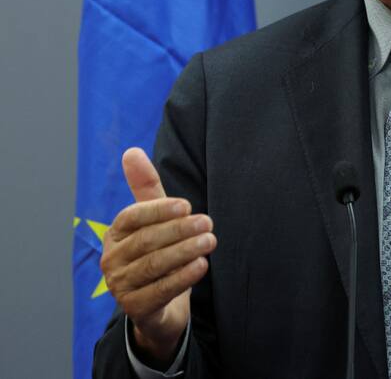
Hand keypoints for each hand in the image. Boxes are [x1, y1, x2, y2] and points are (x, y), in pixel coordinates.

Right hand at [100, 147, 215, 363]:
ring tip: (210, 241)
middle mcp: (112, 260)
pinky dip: (182, 277)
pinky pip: (160, 291)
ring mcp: (121, 286)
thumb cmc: (157, 252)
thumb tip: (132, 151)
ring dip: (184, 251)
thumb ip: (147, 188)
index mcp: (115, 234)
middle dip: (179, 230)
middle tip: (208, 222)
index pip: (131, 217)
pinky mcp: (135, 308)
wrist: (159, 304)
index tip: (186, 205)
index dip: (157, 210)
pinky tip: (202, 265)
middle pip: (146, 241)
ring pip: (154, 265)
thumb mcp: (155, 219)